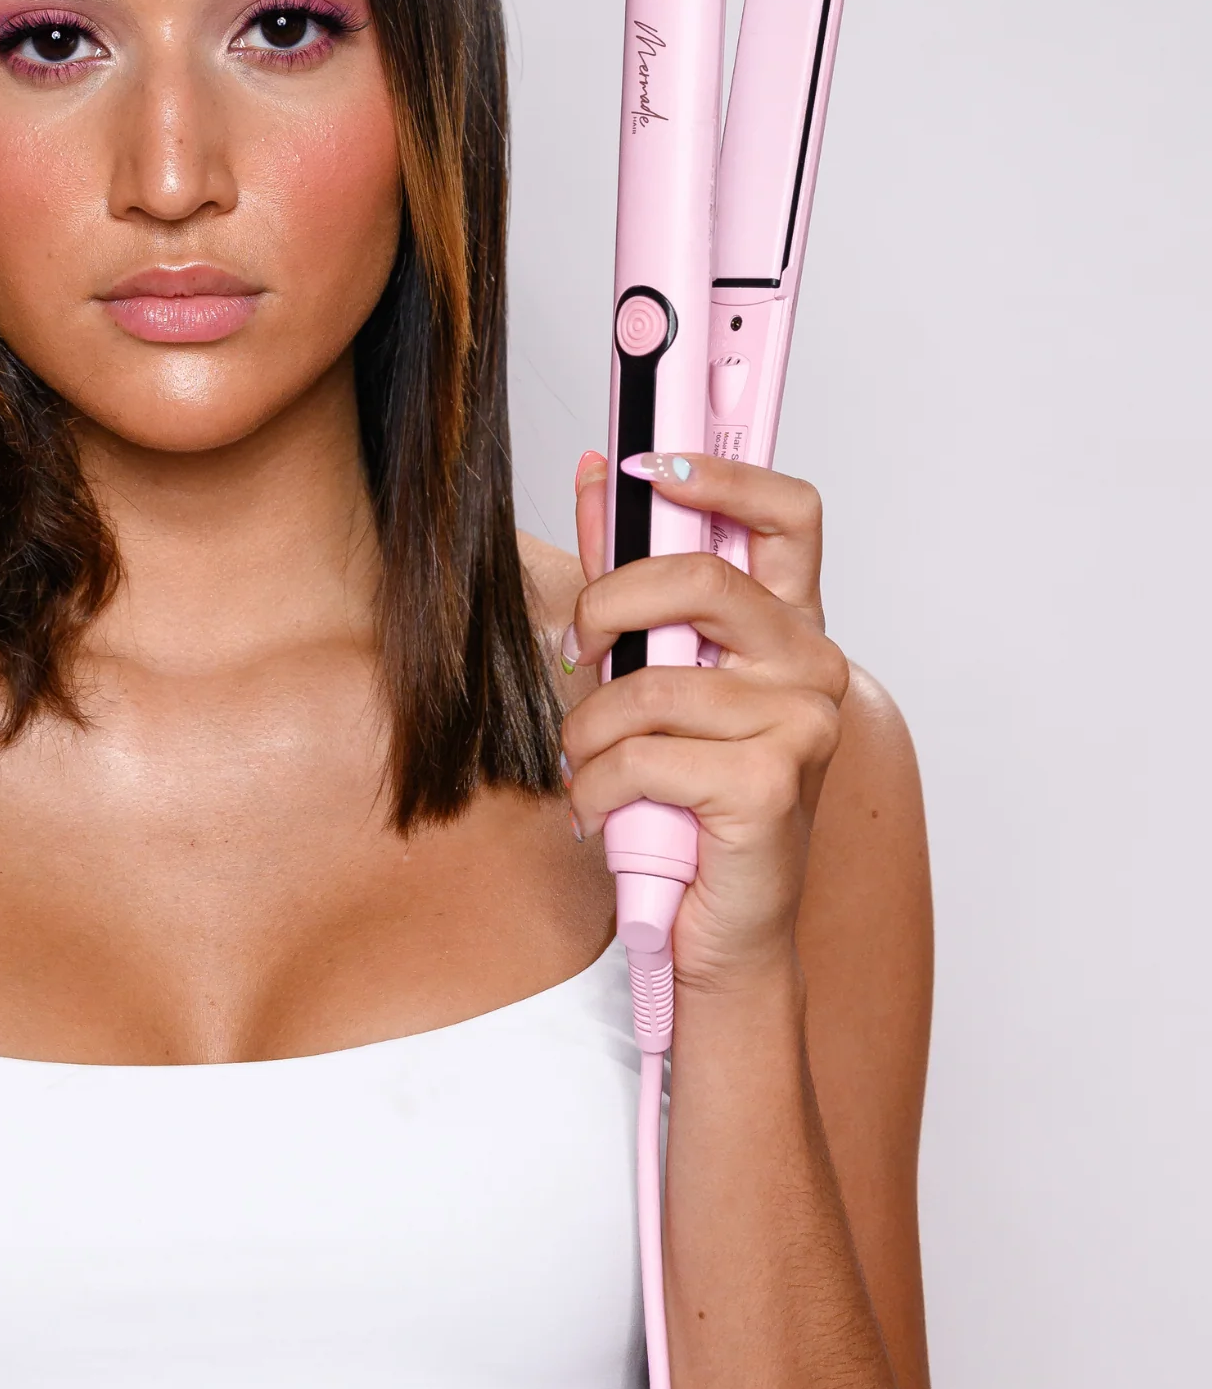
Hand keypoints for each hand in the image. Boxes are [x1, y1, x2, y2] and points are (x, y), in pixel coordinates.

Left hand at [561, 451, 849, 991]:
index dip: (721, 473)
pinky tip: (601, 811)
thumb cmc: (678, 795)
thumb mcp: (645, 669)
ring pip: (652, 683)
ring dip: (588, 730)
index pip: (789, 512)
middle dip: (609, 604)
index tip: (647, 465)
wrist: (713, 923)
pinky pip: (643, 755)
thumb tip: (596, 471)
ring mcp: (803, 724)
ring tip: (584, 764)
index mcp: (788, 626)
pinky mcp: (772, 785)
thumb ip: (623, 572)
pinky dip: (597, 786)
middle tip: (576, 648)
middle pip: (702, 578)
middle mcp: (812, 664)